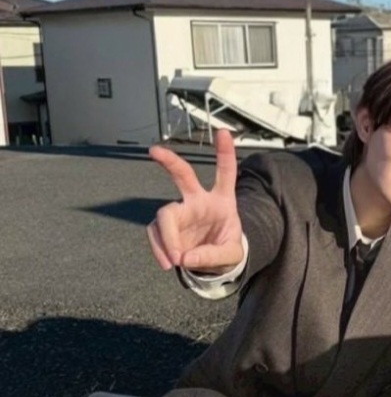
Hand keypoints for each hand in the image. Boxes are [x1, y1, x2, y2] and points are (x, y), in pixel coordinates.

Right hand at [146, 129, 244, 273]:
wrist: (214, 265)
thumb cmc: (226, 251)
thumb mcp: (231, 256)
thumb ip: (212, 256)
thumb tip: (185, 256)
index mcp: (222, 201)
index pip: (225, 172)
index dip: (225, 153)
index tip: (223, 132)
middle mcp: (198, 200)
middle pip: (182, 175)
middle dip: (170, 161)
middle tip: (154, 150)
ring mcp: (181, 212)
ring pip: (164, 215)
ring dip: (166, 238)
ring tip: (175, 260)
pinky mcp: (166, 226)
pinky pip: (156, 233)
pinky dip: (159, 249)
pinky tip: (167, 262)